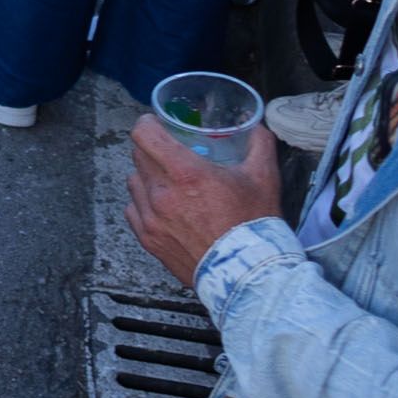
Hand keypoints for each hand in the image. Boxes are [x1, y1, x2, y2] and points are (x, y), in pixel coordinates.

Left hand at [123, 119, 283, 288]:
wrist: (247, 273)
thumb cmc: (254, 225)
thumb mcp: (264, 177)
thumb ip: (259, 144)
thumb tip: (256, 126)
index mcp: (185, 173)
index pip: (144, 135)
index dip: (147, 124)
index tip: (155, 124)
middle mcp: (161, 194)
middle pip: (138, 156)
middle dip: (152, 149)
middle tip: (169, 152)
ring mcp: (151, 219)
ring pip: (134, 182)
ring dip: (147, 176)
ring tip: (168, 181)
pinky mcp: (148, 240)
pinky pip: (133, 210)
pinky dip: (143, 204)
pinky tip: (161, 207)